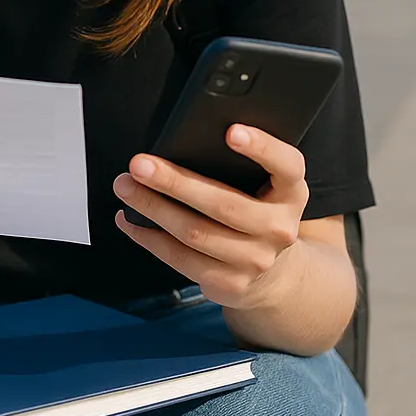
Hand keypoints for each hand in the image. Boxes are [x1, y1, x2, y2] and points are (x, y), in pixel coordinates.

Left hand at [112, 124, 308, 308]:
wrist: (272, 272)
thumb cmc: (254, 209)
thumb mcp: (262, 184)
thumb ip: (237, 164)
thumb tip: (178, 141)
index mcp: (290, 192)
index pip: (286, 165)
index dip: (262, 147)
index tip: (231, 131)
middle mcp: (279, 228)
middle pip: (224, 204)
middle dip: (174, 182)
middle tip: (139, 164)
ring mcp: (256, 260)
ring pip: (195, 233)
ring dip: (152, 208)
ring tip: (125, 186)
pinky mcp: (230, 284)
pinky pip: (181, 259)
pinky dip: (149, 237)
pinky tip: (129, 219)